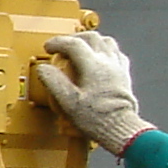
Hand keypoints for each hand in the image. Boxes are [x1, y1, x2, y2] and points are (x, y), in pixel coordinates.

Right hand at [37, 30, 149, 154]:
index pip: (73, 43)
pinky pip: (117, 54)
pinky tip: (100, 60)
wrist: (121, 129)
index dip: (58, 42)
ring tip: (81, 49)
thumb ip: (53, 81)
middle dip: (74, 38)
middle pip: (92, 37)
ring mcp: (118, 68)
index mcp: (93, 66)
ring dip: (92, 42)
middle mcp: (108, 63)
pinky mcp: (125, 76)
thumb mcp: (68, 102)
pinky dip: (106, 52)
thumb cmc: (97, 118)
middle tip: (63, 46)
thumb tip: (43, 69)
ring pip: (108, 42)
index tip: (49, 48)